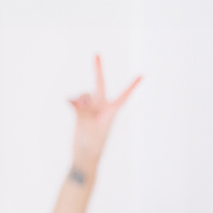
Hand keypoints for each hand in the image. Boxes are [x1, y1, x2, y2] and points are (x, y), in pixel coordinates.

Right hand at [68, 55, 140, 174]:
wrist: (84, 157)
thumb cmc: (91, 146)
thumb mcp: (88, 127)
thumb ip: (82, 110)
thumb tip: (74, 99)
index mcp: (111, 113)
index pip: (123, 96)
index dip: (132, 86)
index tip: (142, 75)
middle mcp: (101, 108)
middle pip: (100, 85)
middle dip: (98, 70)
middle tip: (97, 54)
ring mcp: (90, 109)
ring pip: (84, 94)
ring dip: (80, 100)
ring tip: (79, 113)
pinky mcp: (80, 113)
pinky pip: (75, 101)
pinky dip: (72, 101)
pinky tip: (69, 104)